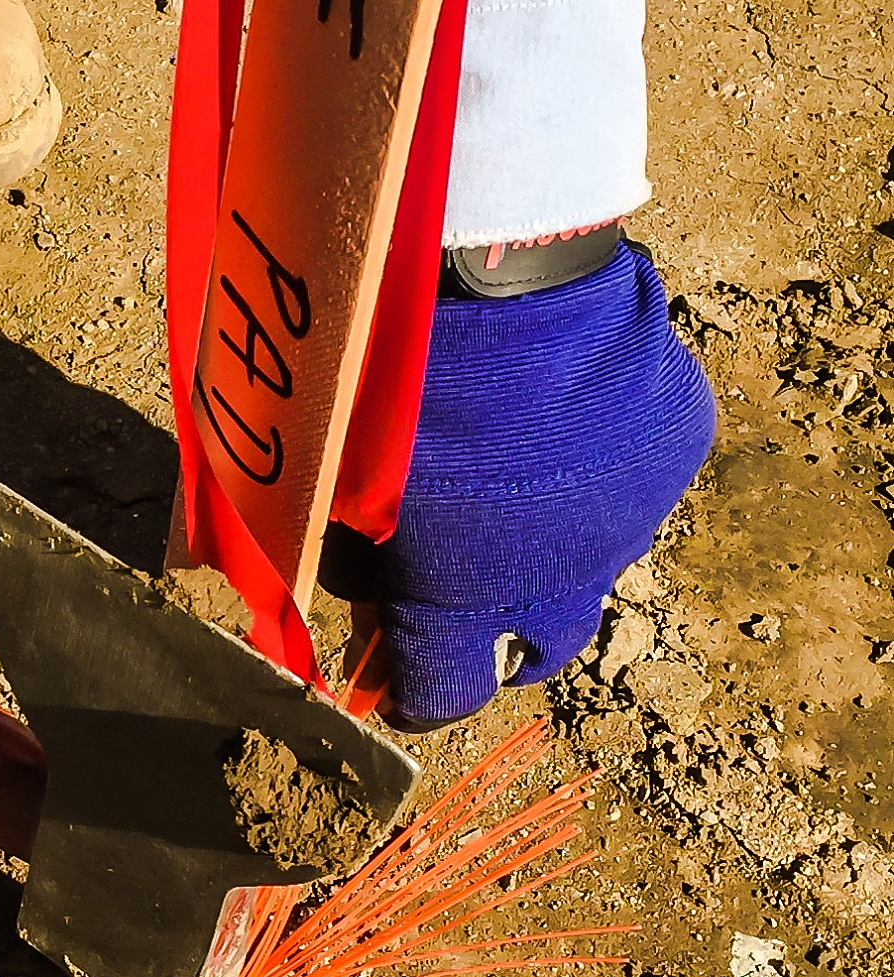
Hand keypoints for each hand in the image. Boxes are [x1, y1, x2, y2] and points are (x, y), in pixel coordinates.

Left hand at [356, 241, 715, 728]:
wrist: (498, 283)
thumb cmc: (388, 383)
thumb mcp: (338, 477)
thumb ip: (337, 544)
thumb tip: (302, 578)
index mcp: (465, 601)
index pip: (443, 691)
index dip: (416, 692)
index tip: (392, 685)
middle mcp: (563, 579)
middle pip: (536, 646)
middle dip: (496, 636)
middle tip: (455, 599)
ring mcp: (630, 514)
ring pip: (595, 560)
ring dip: (551, 544)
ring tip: (507, 486)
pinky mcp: (674, 447)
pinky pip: (637, 478)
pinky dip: (602, 465)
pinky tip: (564, 417)